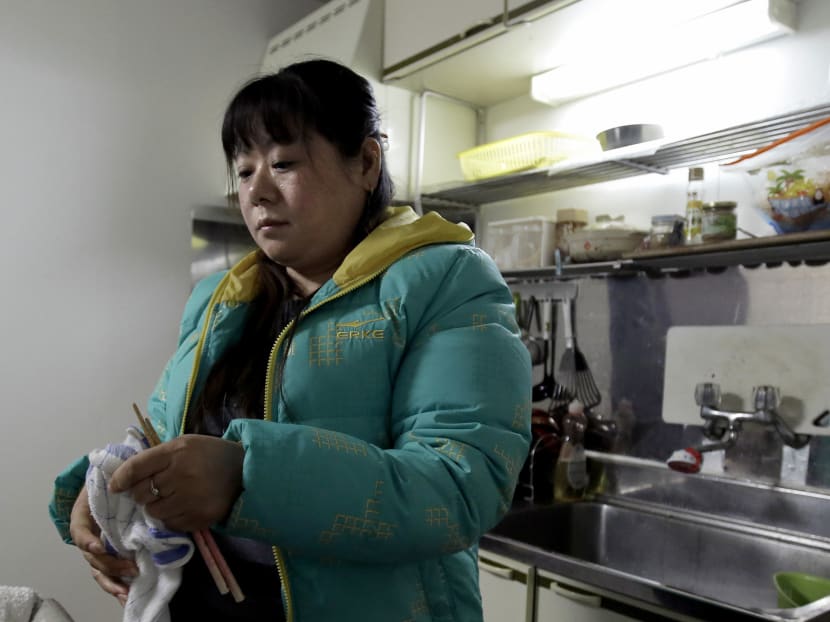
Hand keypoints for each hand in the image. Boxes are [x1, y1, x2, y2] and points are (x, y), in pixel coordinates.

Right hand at [69, 485, 136, 606]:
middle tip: (130, 568)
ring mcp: (97, 546)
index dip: (87, 541)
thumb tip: (124, 480)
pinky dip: (116, 584)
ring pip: (98, 569)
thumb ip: (113, 481)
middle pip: (92, 556)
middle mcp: (88, 535)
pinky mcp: (109, 553)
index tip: (99, 547)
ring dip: (112, 582)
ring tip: (126, 592)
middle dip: (110, 565)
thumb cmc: (110, 479)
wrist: (111, 482)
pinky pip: (108, 572)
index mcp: (82, 516)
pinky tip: (127, 594)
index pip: (80, 531)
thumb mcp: (107, 477)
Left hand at [109, 434, 243, 531]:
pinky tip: (185, 506)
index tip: (115, 487)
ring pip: (153, 511)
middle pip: (141, 493)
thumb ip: (156, 458)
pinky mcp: (200, 517)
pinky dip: (172, 518)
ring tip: (173, 498)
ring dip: (157, 507)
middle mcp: (182, 474)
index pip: (136, 468)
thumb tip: (121, 480)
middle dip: (142, 493)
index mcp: (177, 451)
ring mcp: (192, 498)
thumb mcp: (184, 445)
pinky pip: (170, 524)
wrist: (245, 469)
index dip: (120, 479)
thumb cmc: (209, 455)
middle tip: (156, 489)